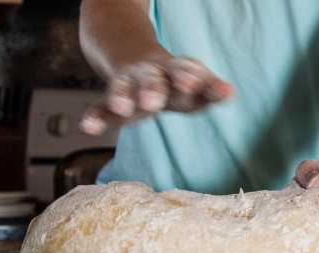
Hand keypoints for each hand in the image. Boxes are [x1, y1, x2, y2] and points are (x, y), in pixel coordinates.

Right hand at [79, 56, 234, 134]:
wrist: (136, 59)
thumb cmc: (175, 82)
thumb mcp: (195, 85)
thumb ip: (212, 90)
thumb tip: (230, 92)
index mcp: (178, 73)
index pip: (190, 74)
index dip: (197, 82)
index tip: (201, 86)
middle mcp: (153, 75)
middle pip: (154, 79)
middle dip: (154, 88)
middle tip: (155, 100)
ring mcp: (130, 85)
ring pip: (126, 88)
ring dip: (124, 97)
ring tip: (120, 107)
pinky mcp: (112, 98)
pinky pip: (101, 106)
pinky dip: (95, 116)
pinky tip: (88, 128)